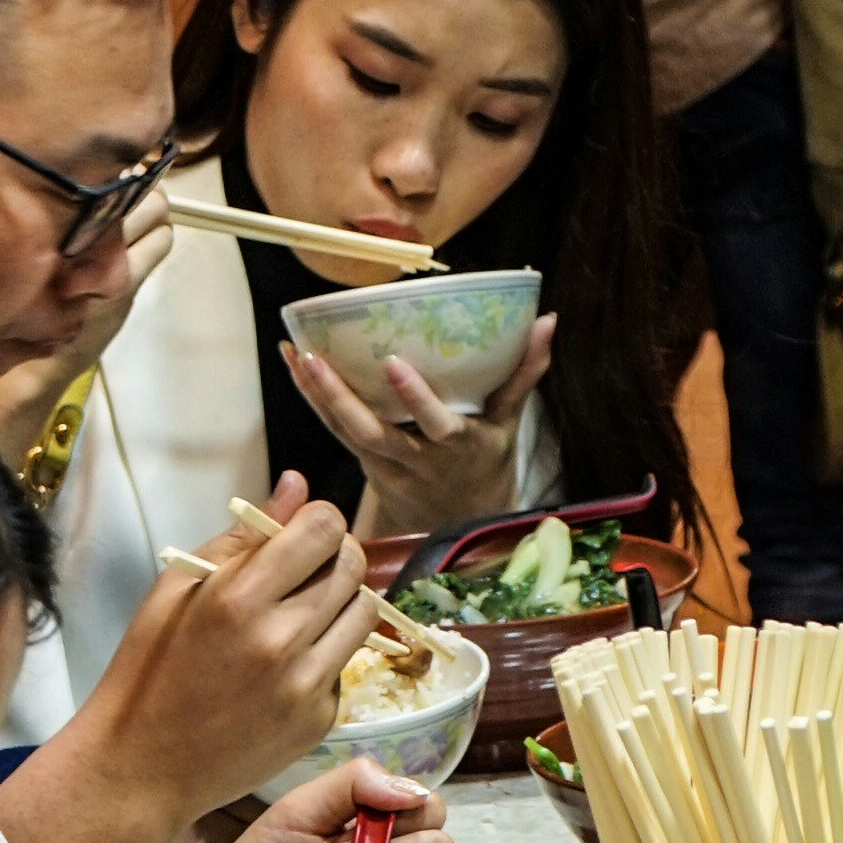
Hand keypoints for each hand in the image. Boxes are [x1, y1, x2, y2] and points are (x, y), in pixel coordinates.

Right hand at [71, 479, 379, 821]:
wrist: (142, 765)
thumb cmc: (150, 668)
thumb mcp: (178, 588)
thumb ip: (243, 536)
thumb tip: (296, 485)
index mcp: (238, 598)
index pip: (324, 529)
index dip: (318, 520)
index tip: (300, 532)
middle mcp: (281, 641)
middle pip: (353, 566)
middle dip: (335, 554)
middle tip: (305, 569)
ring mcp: (305, 686)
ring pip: (364, 613)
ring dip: (341, 601)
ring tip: (301, 612)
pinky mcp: (319, 720)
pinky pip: (345, 664)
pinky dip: (326, 654)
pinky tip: (286, 665)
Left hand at [280, 308, 555, 531]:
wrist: (461, 522)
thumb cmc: (486, 461)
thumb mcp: (509, 422)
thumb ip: (525, 371)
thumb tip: (549, 320)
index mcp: (458, 446)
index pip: (436, 424)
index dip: (414, 398)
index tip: (393, 364)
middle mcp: (419, 460)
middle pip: (373, 433)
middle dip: (340, 397)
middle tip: (314, 358)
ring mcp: (388, 468)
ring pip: (345, 434)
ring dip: (316, 395)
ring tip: (294, 353)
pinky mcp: (367, 467)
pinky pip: (336, 434)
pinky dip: (314, 401)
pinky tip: (295, 367)